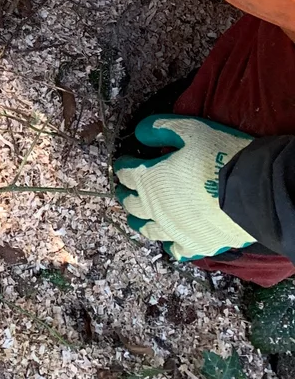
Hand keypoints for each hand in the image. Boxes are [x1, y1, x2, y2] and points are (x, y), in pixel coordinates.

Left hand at [114, 114, 254, 260]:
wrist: (253, 191)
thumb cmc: (219, 155)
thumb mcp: (189, 129)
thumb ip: (161, 128)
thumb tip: (141, 133)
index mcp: (150, 179)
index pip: (128, 172)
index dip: (125, 166)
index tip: (126, 163)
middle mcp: (155, 208)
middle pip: (132, 203)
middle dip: (126, 194)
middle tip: (124, 191)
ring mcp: (174, 230)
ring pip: (149, 229)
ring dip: (141, 221)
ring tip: (138, 218)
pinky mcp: (195, 245)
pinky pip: (177, 249)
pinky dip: (171, 244)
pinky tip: (171, 242)